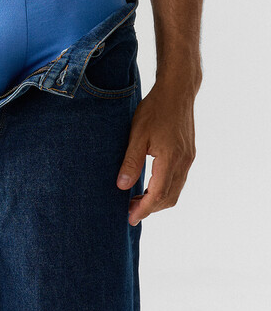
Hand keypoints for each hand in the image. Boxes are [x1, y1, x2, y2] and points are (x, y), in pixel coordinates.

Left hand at [116, 80, 196, 225]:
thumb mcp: (137, 134)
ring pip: (176, 190)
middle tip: (130, 211)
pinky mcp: (188, 153)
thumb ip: (131, 161)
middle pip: (169, 198)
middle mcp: (183, 162)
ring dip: (158, 200)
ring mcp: (188, 158)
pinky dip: (165, 189)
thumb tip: (122, 186)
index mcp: (170, 159)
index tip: (130, 218)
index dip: (144, 209)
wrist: (177, 91)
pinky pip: (179, 179)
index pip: (158, 195)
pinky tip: (150, 185)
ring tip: (137, 200)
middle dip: (150, 208)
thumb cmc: (155, 109)